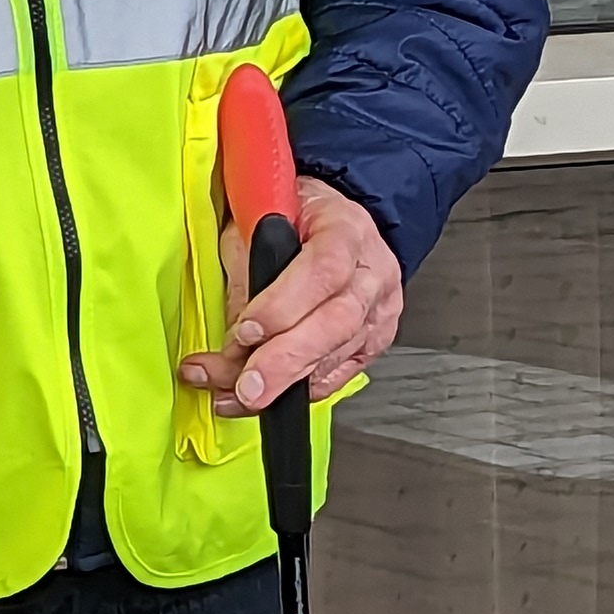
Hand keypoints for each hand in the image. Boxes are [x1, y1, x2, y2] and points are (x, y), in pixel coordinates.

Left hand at [182, 180, 401, 414]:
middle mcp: (372, 271)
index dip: (284, 305)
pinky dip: (303, 388)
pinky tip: (272, 397)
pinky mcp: (375, 339)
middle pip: (337, 323)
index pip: (323, 270)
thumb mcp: (259, 222)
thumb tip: (234, 334)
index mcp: (345, 228)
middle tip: (247, 387)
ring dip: (284, 383)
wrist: (332, 218)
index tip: (246, 330)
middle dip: (286, 360)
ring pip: (338, 354)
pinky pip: (342, 373)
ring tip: (238, 398)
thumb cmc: (292, 215)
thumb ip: (247, 271)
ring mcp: (379, 309)